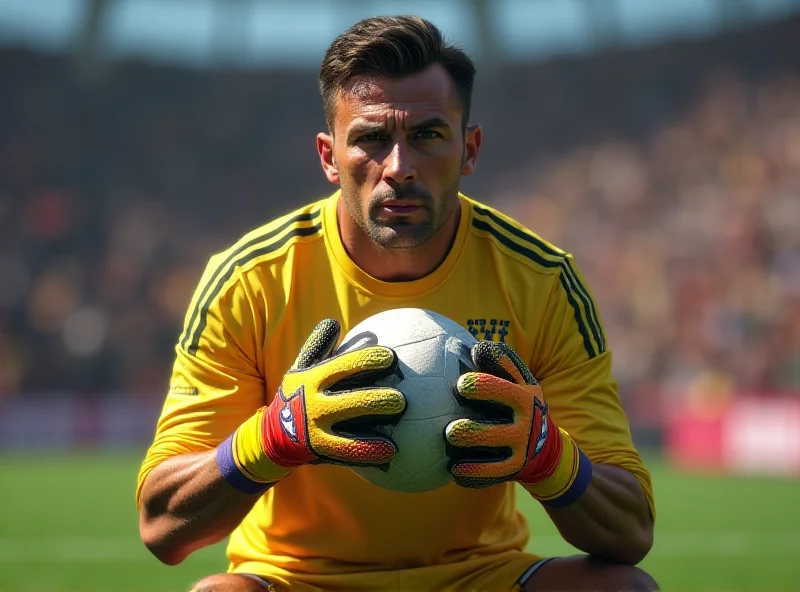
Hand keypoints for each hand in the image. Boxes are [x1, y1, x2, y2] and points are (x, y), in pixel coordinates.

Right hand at [217, 319, 405, 491]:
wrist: (271, 435)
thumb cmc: (296, 393)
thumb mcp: (300, 367)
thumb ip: (317, 345)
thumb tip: (335, 323)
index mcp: (313, 379)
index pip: (344, 366)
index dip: (368, 360)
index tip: (390, 357)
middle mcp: (315, 404)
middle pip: (352, 400)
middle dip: (379, 399)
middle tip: (402, 398)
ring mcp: (317, 430)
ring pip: (352, 430)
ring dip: (376, 427)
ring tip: (399, 420)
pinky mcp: (321, 451)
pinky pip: (349, 452)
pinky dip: (370, 452)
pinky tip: (391, 450)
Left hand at [445, 341, 591, 505]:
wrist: (545, 450)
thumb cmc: (517, 406)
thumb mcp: (518, 385)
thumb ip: (498, 366)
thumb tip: (471, 348)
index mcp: (525, 389)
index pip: (513, 368)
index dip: (494, 359)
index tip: (471, 360)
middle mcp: (527, 412)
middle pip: (508, 396)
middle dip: (484, 389)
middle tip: (461, 386)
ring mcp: (521, 441)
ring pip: (493, 436)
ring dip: (471, 433)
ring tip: (451, 433)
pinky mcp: (513, 468)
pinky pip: (490, 472)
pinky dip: (472, 472)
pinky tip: (454, 469)